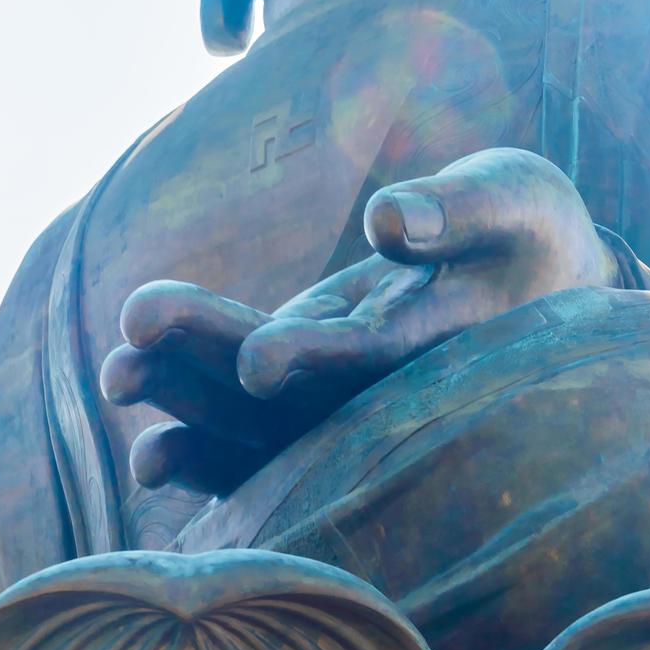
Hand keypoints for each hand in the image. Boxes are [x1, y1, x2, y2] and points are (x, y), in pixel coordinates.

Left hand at [100, 147, 617, 493]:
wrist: (537, 283)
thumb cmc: (528, 232)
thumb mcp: (518, 199)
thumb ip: (464, 207)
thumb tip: (387, 218)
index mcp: (440, 348)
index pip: (368, 359)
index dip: (313, 358)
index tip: (257, 360)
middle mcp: (380, 395)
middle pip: (286, 400)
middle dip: (202, 379)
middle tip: (122, 364)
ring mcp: (335, 404)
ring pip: (253, 421)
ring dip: (178, 402)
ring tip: (112, 374)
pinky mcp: (303, 393)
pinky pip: (246, 437)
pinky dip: (197, 448)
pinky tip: (146, 451)